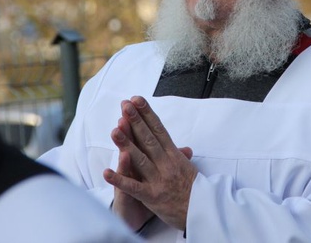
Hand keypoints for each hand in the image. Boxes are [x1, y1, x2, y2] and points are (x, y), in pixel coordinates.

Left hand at [104, 96, 196, 230]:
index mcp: (173, 155)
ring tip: (114, 130)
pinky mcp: (152, 196)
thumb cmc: (195, 190)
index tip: (137, 99)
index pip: (159, 129)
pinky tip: (107, 172)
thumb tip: (185, 147)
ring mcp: (158, 179)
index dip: (147, 113)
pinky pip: (134, 187)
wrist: (204, 212)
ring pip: (140, 159)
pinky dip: (120, 180)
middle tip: (125, 105)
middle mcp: (166, 163)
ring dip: (126, 144)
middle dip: (136, 121)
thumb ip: (180, 157)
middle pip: (148, 138)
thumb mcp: (189, 169)